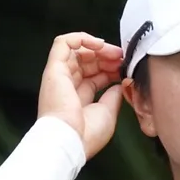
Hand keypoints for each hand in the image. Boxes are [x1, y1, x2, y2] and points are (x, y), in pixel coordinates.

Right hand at [38, 32, 125, 159]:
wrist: (70, 140)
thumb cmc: (86, 134)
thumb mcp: (107, 113)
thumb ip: (112, 96)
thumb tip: (118, 85)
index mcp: (79, 98)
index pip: (95, 76)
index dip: (111, 69)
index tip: (126, 69)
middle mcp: (68, 85)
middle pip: (88, 62)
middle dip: (107, 57)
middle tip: (123, 58)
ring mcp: (60, 76)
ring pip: (77, 50)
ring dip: (98, 47)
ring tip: (114, 52)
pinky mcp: (54, 68)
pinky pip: (63, 43)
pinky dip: (81, 38)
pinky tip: (98, 44)